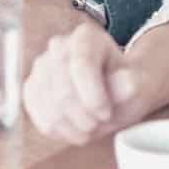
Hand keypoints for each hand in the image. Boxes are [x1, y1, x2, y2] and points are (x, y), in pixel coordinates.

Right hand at [22, 23, 147, 144]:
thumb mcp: (137, 85)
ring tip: (91, 125)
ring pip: (50, 109)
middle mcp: (58, 47)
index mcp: (86, 37)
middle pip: (62, 92)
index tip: (106, 113)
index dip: (93, 96)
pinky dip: (61, 131)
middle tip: (101, 121)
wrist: (112, 94)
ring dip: (74, 126)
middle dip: (85, 116)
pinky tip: (76, 127)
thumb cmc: (123, 88)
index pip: (81, 65)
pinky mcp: (31, 90)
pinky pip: (39, 118)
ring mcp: (41, 68)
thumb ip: (130, 84)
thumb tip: (128, 83)